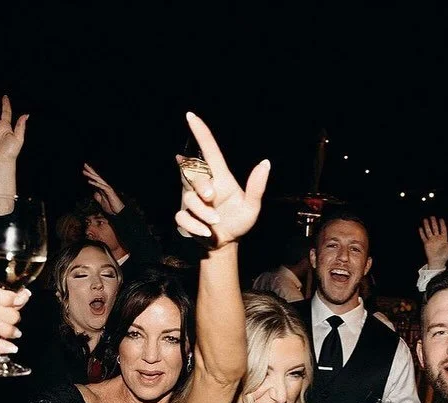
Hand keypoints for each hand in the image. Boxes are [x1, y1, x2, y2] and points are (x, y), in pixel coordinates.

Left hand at [83, 163, 125, 213]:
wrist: (118, 212)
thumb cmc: (111, 207)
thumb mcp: (101, 201)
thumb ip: (97, 196)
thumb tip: (94, 192)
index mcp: (102, 188)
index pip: (95, 179)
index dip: (90, 174)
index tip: (84, 170)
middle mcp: (105, 187)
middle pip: (97, 177)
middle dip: (90, 171)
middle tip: (84, 164)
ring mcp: (108, 189)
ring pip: (99, 180)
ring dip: (91, 176)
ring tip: (85, 172)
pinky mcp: (110, 192)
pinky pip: (102, 187)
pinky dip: (96, 184)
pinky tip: (90, 181)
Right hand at [175, 112, 269, 247]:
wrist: (226, 243)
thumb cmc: (239, 221)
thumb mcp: (252, 207)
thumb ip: (257, 187)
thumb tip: (265, 163)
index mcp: (221, 178)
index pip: (210, 150)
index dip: (201, 132)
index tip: (191, 116)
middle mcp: (206, 185)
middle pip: (195, 176)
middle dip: (203, 187)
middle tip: (212, 198)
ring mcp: (193, 199)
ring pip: (189, 197)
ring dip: (203, 212)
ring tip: (215, 222)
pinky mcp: (185, 215)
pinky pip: (182, 216)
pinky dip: (194, 225)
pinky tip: (205, 232)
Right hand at [418, 216, 447, 268]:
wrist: (437, 262)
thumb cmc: (445, 256)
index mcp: (443, 239)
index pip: (442, 229)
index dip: (442, 224)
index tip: (440, 219)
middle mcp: (437, 238)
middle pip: (435, 228)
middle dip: (433, 222)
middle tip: (432, 217)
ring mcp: (431, 241)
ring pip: (428, 231)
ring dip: (427, 225)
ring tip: (425, 220)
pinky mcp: (426, 244)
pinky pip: (423, 237)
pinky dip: (422, 233)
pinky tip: (420, 228)